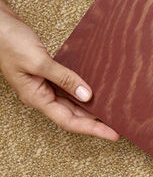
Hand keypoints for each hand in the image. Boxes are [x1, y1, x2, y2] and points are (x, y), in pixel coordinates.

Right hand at [0, 1, 118, 140]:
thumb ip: (64, 78)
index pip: (69, 121)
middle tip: (118, 126)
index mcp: (36, 98)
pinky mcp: (45, 74)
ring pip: (70, 103)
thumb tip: (87, 95)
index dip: (92, 129)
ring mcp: (42, 85)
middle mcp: (40, 95)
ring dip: (90, 108)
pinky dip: (81, 90)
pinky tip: (94, 90)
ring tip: (111, 111)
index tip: (113, 134)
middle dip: (95, 122)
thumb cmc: (9, 42)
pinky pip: (67, 88)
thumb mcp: (39, 61)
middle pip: (72, 116)